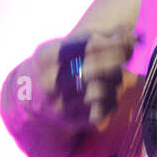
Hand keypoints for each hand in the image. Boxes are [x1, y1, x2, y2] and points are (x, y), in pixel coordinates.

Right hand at [9, 26, 138, 132]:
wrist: (28, 99)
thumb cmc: (55, 66)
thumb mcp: (61, 47)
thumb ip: (91, 38)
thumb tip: (125, 34)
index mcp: (47, 58)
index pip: (88, 46)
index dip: (113, 41)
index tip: (127, 38)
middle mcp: (51, 83)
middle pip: (97, 67)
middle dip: (118, 57)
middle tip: (129, 52)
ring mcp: (61, 105)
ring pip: (103, 90)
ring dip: (117, 78)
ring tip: (117, 72)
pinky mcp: (73, 122)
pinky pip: (104, 109)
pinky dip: (113, 98)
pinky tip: (111, 91)